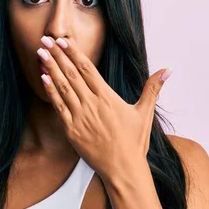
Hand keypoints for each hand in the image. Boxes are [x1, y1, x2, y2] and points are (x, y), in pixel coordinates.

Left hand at [37, 36, 172, 180]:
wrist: (123, 169)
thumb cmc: (134, 142)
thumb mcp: (144, 113)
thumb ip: (152, 88)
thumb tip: (168, 70)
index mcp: (107, 98)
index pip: (88, 69)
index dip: (74, 53)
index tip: (63, 40)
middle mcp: (92, 104)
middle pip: (71, 74)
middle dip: (57, 55)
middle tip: (45, 39)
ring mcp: (80, 117)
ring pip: (62, 87)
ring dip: (51, 68)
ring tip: (41, 53)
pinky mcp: (71, 130)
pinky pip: (58, 106)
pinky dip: (51, 91)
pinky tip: (43, 77)